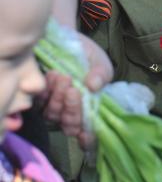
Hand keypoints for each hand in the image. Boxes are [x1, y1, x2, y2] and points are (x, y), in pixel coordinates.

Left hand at [42, 33, 112, 147]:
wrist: (69, 41)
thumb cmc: (88, 57)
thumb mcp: (100, 64)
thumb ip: (101, 75)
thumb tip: (93, 86)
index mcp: (91, 111)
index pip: (89, 136)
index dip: (88, 140)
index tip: (85, 135)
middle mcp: (72, 114)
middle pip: (70, 126)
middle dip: (72, 110)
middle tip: (73, 89)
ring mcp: (55, 108)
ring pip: (53, 116)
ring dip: (58, 98)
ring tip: (62, 77)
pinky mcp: (39, 99)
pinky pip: (39, 103)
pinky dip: (47, 91)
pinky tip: (53, 75)